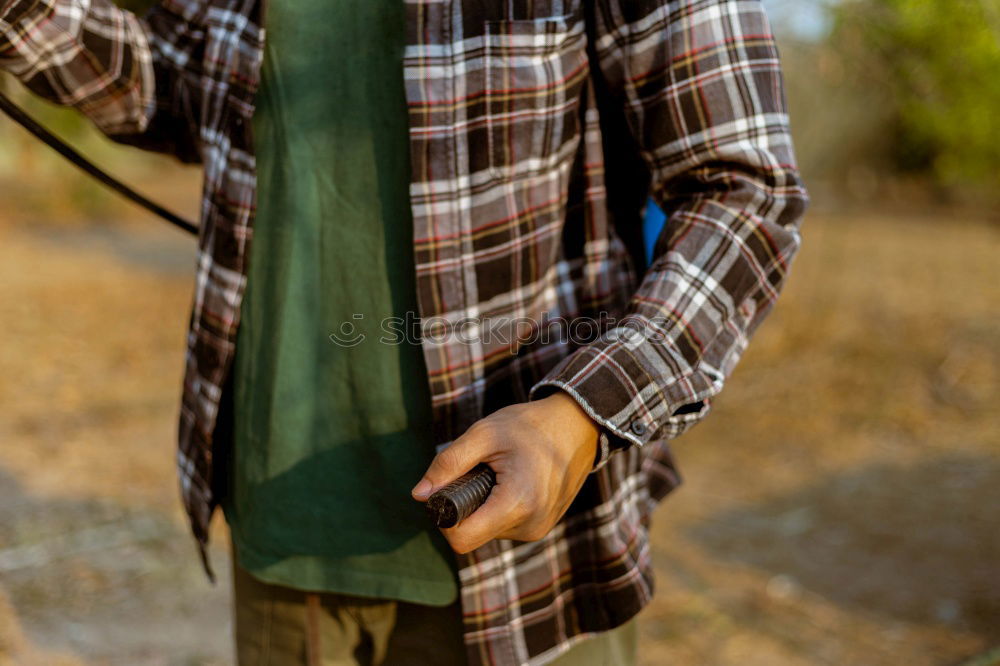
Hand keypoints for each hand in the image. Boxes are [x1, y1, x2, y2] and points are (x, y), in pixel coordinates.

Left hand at [411, 391, 598, 553]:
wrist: (578, 425)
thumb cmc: (530, 425)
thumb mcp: (484, 434)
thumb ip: (448, 463)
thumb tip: (419, 495)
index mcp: (516, 504)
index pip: (462, 539)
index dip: (444, 518)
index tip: (450, 488)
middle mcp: (530, 526)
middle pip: (473, 534)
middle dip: (464, 507)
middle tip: (478, 471)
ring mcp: (538, 529)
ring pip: (488, 530)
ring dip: (483, 505)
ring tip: (501, 472)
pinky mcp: (542, 526)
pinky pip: (504, 526)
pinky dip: (498, 506)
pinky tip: (513, 480)